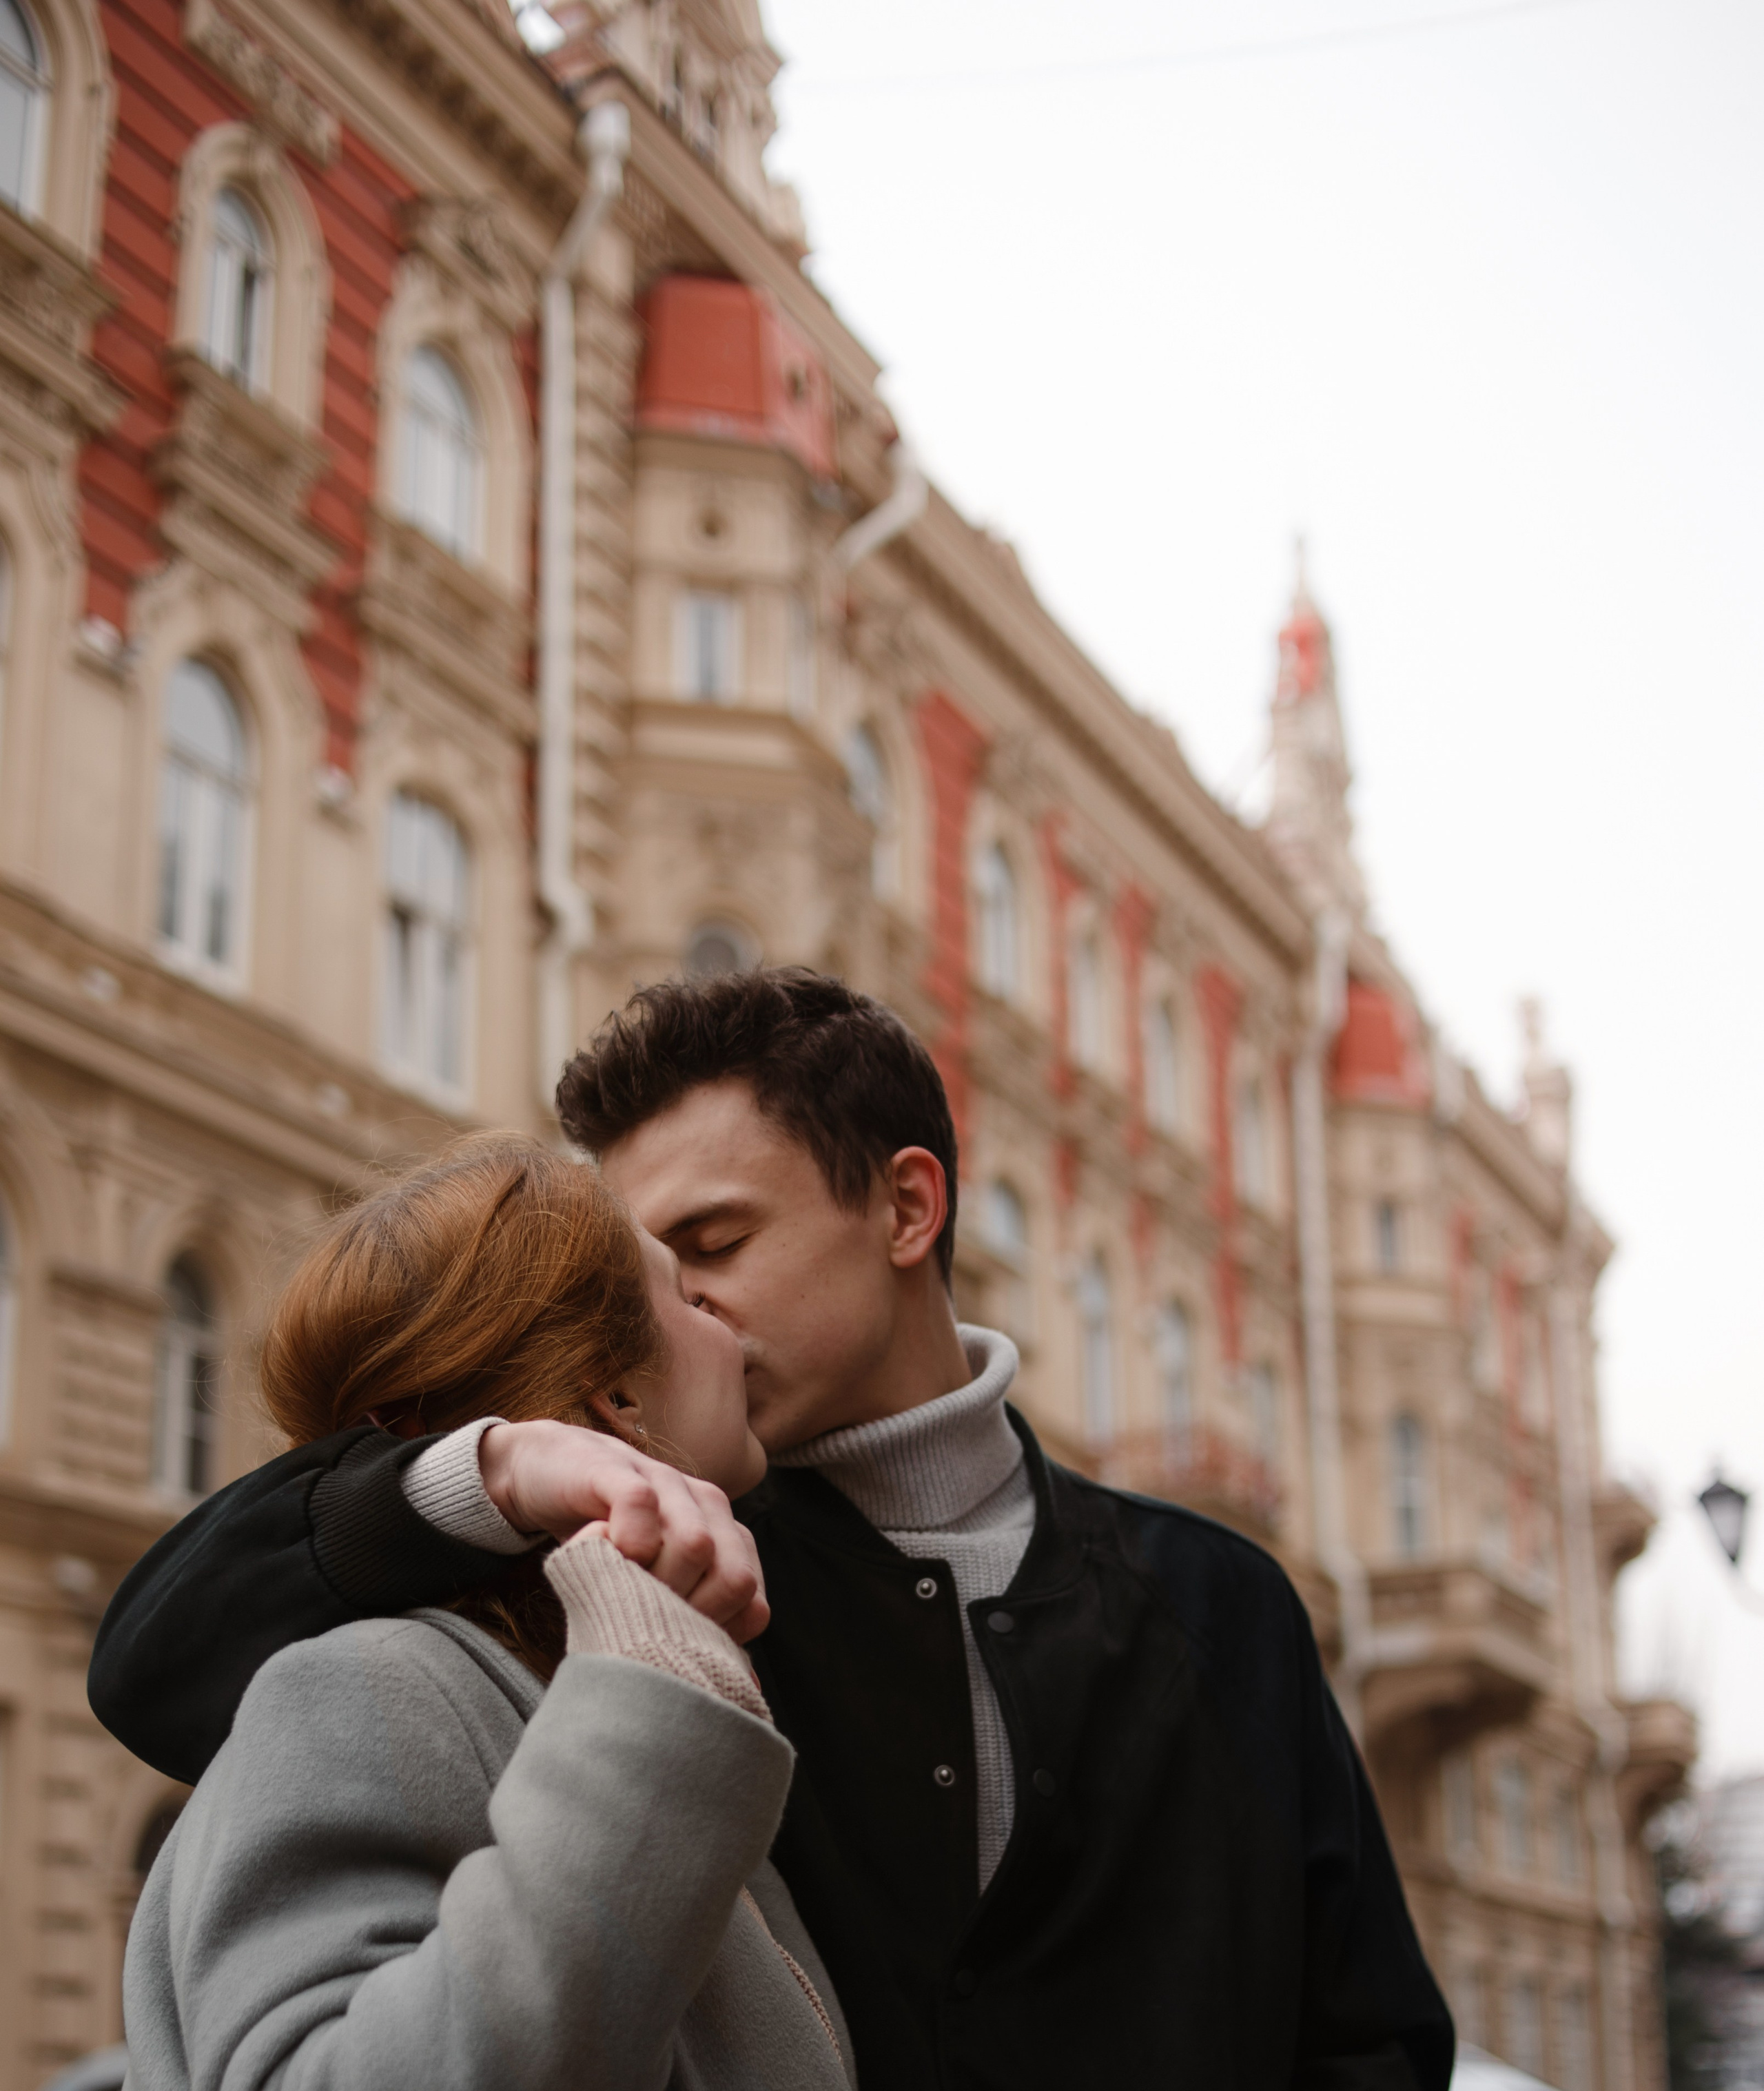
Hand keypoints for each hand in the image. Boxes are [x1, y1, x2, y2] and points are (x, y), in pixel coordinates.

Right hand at [478, 1420, 767, 1643]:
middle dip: (690, 1617)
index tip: (673, 1645)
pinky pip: (641, 1504)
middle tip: (644, 1621)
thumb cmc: (608, 1539)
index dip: (716, 1636)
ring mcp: (664, 1483)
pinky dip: (627, 1539)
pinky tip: (606, 1552)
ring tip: (622, 1590)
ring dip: (656, 1584)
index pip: (751, 1601)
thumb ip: (697, 1621)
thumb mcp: (654, 1583)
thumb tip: (747, 1684)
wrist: (549, 1470)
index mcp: (722, 1534)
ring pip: (696, 1545)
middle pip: (734, 1578)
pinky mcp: (617, 1470)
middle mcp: (705, 1505)